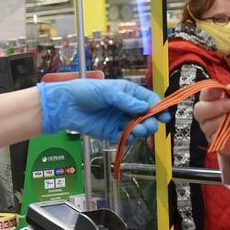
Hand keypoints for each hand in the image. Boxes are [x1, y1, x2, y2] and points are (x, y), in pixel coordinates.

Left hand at [38, 79, 168, 141]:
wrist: (65, 106)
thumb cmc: (85, 91)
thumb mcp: (108, 91)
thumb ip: (126, 100)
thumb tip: (144, 108)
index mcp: (128, 92)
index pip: (148, 100)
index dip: (157, 107)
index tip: (164, 114)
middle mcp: (126, 107)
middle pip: (145, 116)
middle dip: (151, 120)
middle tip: (151, 125)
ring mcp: (118, 120)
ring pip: (137, 128)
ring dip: (141, 130)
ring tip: (141, 130)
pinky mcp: (110, 132)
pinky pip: (124, 137)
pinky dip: (129, 138)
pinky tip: (129, 136)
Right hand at [194, 86, 229, 160]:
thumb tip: (229, 88)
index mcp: (217, 99)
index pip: (206, 93)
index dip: (210, 91)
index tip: (220, 89)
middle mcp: (211, 114)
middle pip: (199, 110)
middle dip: (214, 106)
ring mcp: (213, 129)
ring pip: (206, 124)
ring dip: (223, 119)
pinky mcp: (219, 142)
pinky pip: (215, 137)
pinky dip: (227, 131)